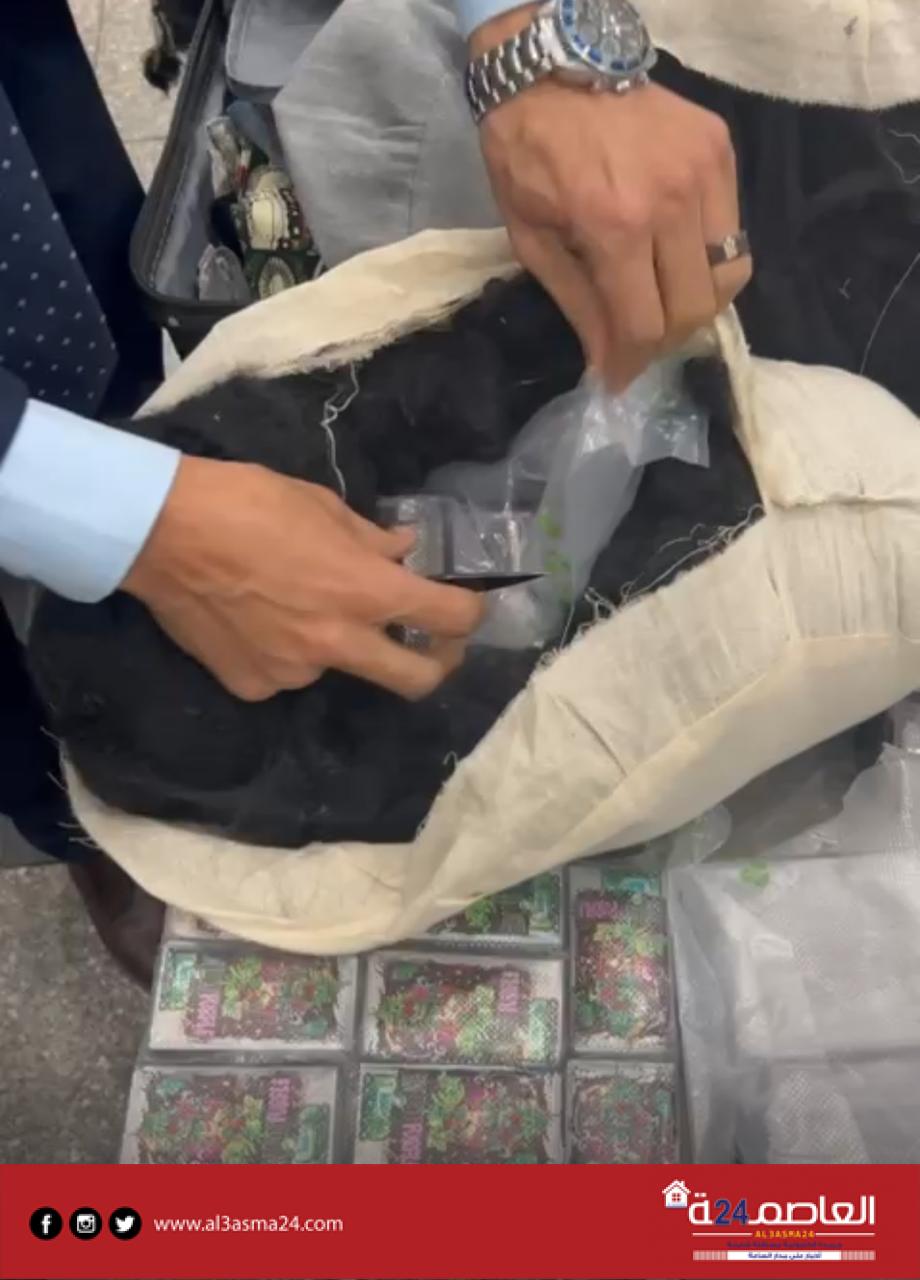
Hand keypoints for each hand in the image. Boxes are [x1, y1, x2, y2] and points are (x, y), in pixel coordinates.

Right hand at [123, 456, 484, 701]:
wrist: (160, 531)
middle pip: (417, 680)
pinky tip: (256, 620)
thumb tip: (401, 550)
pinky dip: (284, 652)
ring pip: (338, 667)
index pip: (449, 617)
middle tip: (429, 644)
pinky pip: (286, 673)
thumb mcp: (322, 505)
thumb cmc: (246, 502)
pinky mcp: (253, 685)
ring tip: (296, 605)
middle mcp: (338, 642)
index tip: (465, 606)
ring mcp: (295, 671)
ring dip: (337, 644)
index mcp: (365, 590)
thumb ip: (370, 539)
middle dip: (436, 664)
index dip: (470, 613)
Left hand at [472, 7, 750, 388]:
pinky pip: (733, 229)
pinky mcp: (720, 149)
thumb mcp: (533, 241)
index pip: (646, 325)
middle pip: (695, 309)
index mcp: (615, 227)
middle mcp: (671, 202)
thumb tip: (608, 365)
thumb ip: (578, 306)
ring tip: (662, 302)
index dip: (633, 364)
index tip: (619, 380)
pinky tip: (675, 255)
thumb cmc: (526, 155)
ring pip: (728, 274)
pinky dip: (709, 257)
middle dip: (666, 340)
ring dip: (696, 303)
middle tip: (639, 342)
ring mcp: (704, 172)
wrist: (550, 68)